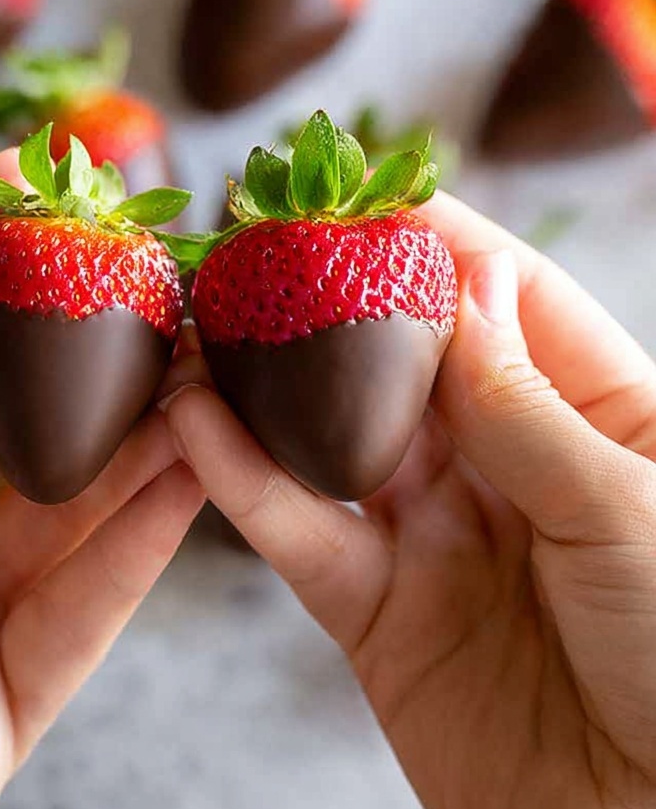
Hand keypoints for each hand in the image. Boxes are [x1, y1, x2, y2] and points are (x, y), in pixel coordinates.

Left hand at [0, 157, 202, 808]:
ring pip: (65, 496)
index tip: (28, 184)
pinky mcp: (4, 696)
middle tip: (154, 265)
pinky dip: (150, 535)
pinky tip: (205, 466)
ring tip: (208, 353)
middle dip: (75, 335)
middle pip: (0, 407)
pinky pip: (91, 602)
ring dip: (139, 428)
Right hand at [164, 192, 655, 808]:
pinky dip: (246, 485)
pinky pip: (302, 536)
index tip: (351, 192)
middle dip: (329, 302)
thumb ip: (524, 409)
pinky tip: (196, 430)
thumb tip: (452, 293)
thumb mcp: (626, 513)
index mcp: (593, 418)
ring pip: (333, 439)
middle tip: (249, 245)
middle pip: (402, 360)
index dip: (428, 243)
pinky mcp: (377, 616)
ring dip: (265, 386)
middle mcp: (506, 465)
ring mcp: (436, 537)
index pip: (500, 300)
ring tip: (198, 324)